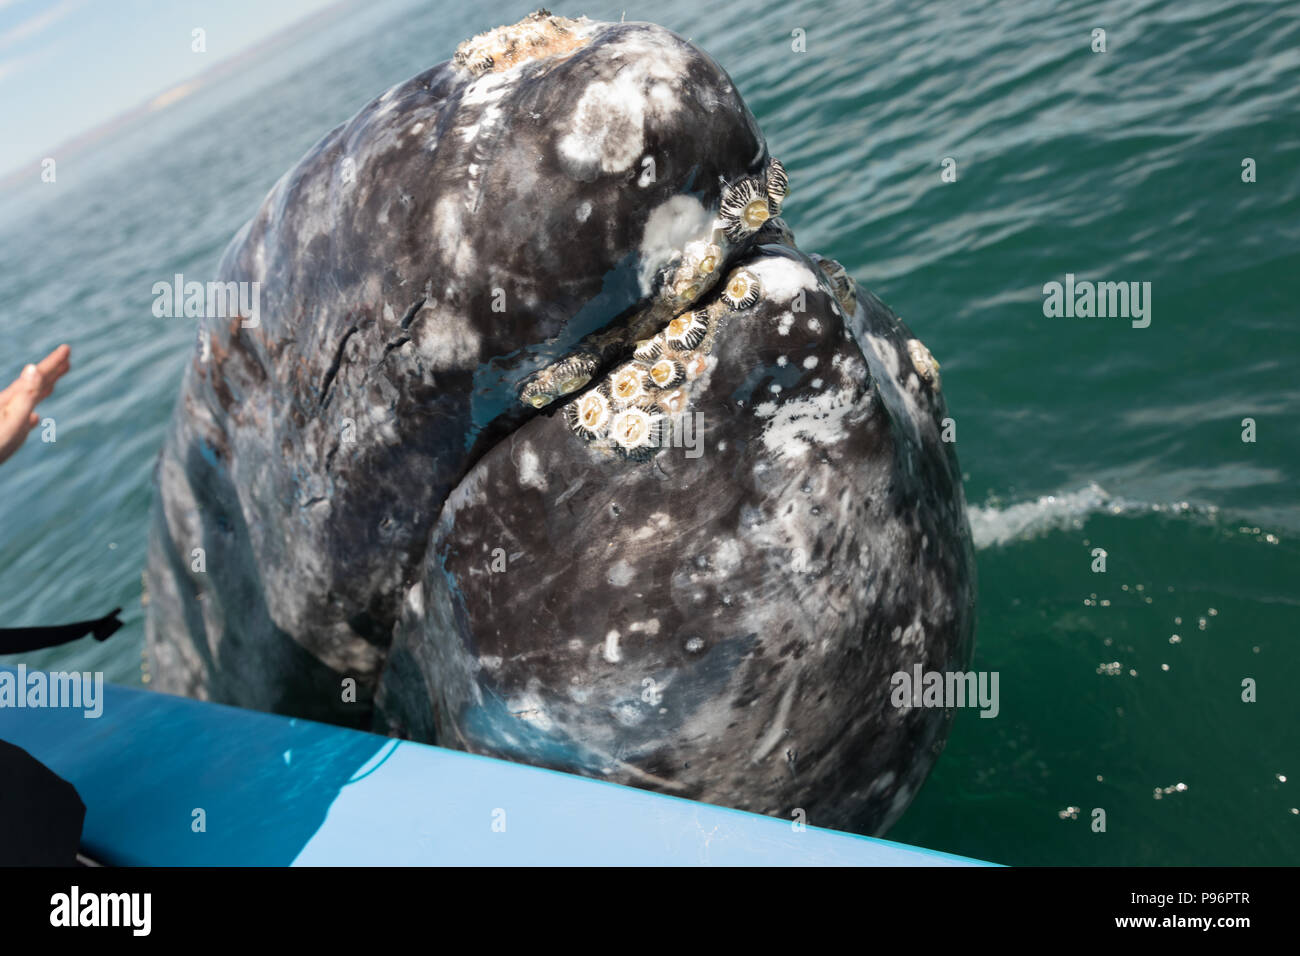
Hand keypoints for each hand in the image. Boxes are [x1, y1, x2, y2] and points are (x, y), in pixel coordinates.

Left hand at [0, 344, 70, 464]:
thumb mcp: (12, 421)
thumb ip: (24, 396)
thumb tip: (33, 368)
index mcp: (12, 401)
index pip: (37, 377)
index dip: (52, 363)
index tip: (67, 348)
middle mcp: (9, 406)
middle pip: (33, 384)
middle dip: (50, 372)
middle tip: (67, 359)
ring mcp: (7, 419)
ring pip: (28, 399)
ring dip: (42, 389)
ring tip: (53, 382)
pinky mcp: (6, 434)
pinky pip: (23, 419)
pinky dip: (32, 414)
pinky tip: (35, 418)